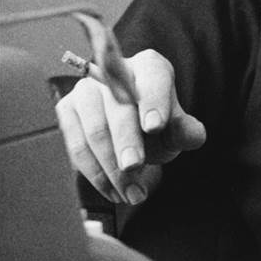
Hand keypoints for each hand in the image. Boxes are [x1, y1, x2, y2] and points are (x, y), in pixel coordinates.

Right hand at [55, 49, 205, 204]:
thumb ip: (187, 130)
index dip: (154, 102)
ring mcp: (87, 90)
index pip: (152, 79)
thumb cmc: (156, 124)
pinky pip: (77, 146)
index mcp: (150, 66)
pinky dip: (95, 174)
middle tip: (134, 167)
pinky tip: (114, 192)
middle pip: (120, 108)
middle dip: (127, 141)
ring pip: (95, 131)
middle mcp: (114, 72)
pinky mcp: (67, 110)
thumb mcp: (177, 128)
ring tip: (132, 193)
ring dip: (112, 167)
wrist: (129, 131)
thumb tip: (193, 135)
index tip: (155, 127)